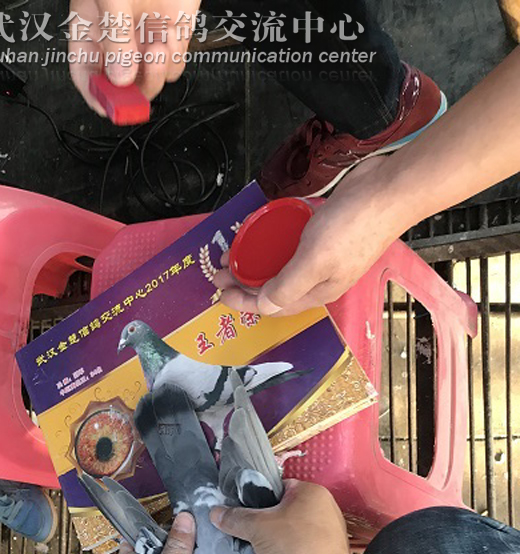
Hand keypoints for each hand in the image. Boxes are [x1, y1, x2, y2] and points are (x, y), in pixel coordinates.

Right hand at [68, 0, 199, 114]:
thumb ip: (114, 35)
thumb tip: (121, 78)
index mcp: (89, 30)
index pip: (87, 78)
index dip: (99, 98)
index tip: (113, 105)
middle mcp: (117, 40)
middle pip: (123, 88)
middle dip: (136, 87)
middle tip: (143, 72)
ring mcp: (144, 39)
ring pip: (151, 81)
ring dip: (159, 69)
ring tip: (160, 38)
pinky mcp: (171, 36)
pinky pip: (174, 65)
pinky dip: (176, 55)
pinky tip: (171, 30)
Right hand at [210, 480, 356, 553]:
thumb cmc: (296, 547)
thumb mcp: (258, 527)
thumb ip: (235, 518)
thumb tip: (215, 512)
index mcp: (312, 493)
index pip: (279, 486)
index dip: (257, 497)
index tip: (238, 508)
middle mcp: (322, 511)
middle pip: (281, 511)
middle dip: (261, 522)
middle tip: (240, 529)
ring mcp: (322, 537)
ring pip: (286, 533)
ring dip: (269, 542)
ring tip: (248, 548)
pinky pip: (292, 552)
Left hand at [213, 157, 409, 315]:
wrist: (389, 189)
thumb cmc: (354, 226)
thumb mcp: (313, 261)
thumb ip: (287, 287)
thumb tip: (262, 307)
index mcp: (318, 291)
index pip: (274, 306)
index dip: (244, 302)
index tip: (220, 292)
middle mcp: (320, 278)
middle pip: (275, 287)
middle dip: (246, 282)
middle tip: (220, 270)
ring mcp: (323, 254)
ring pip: (282, 264)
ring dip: (256, 261)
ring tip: (235, 252)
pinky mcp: (325, 232)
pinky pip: (291, 242)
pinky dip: (274, 240)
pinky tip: (263, 231)